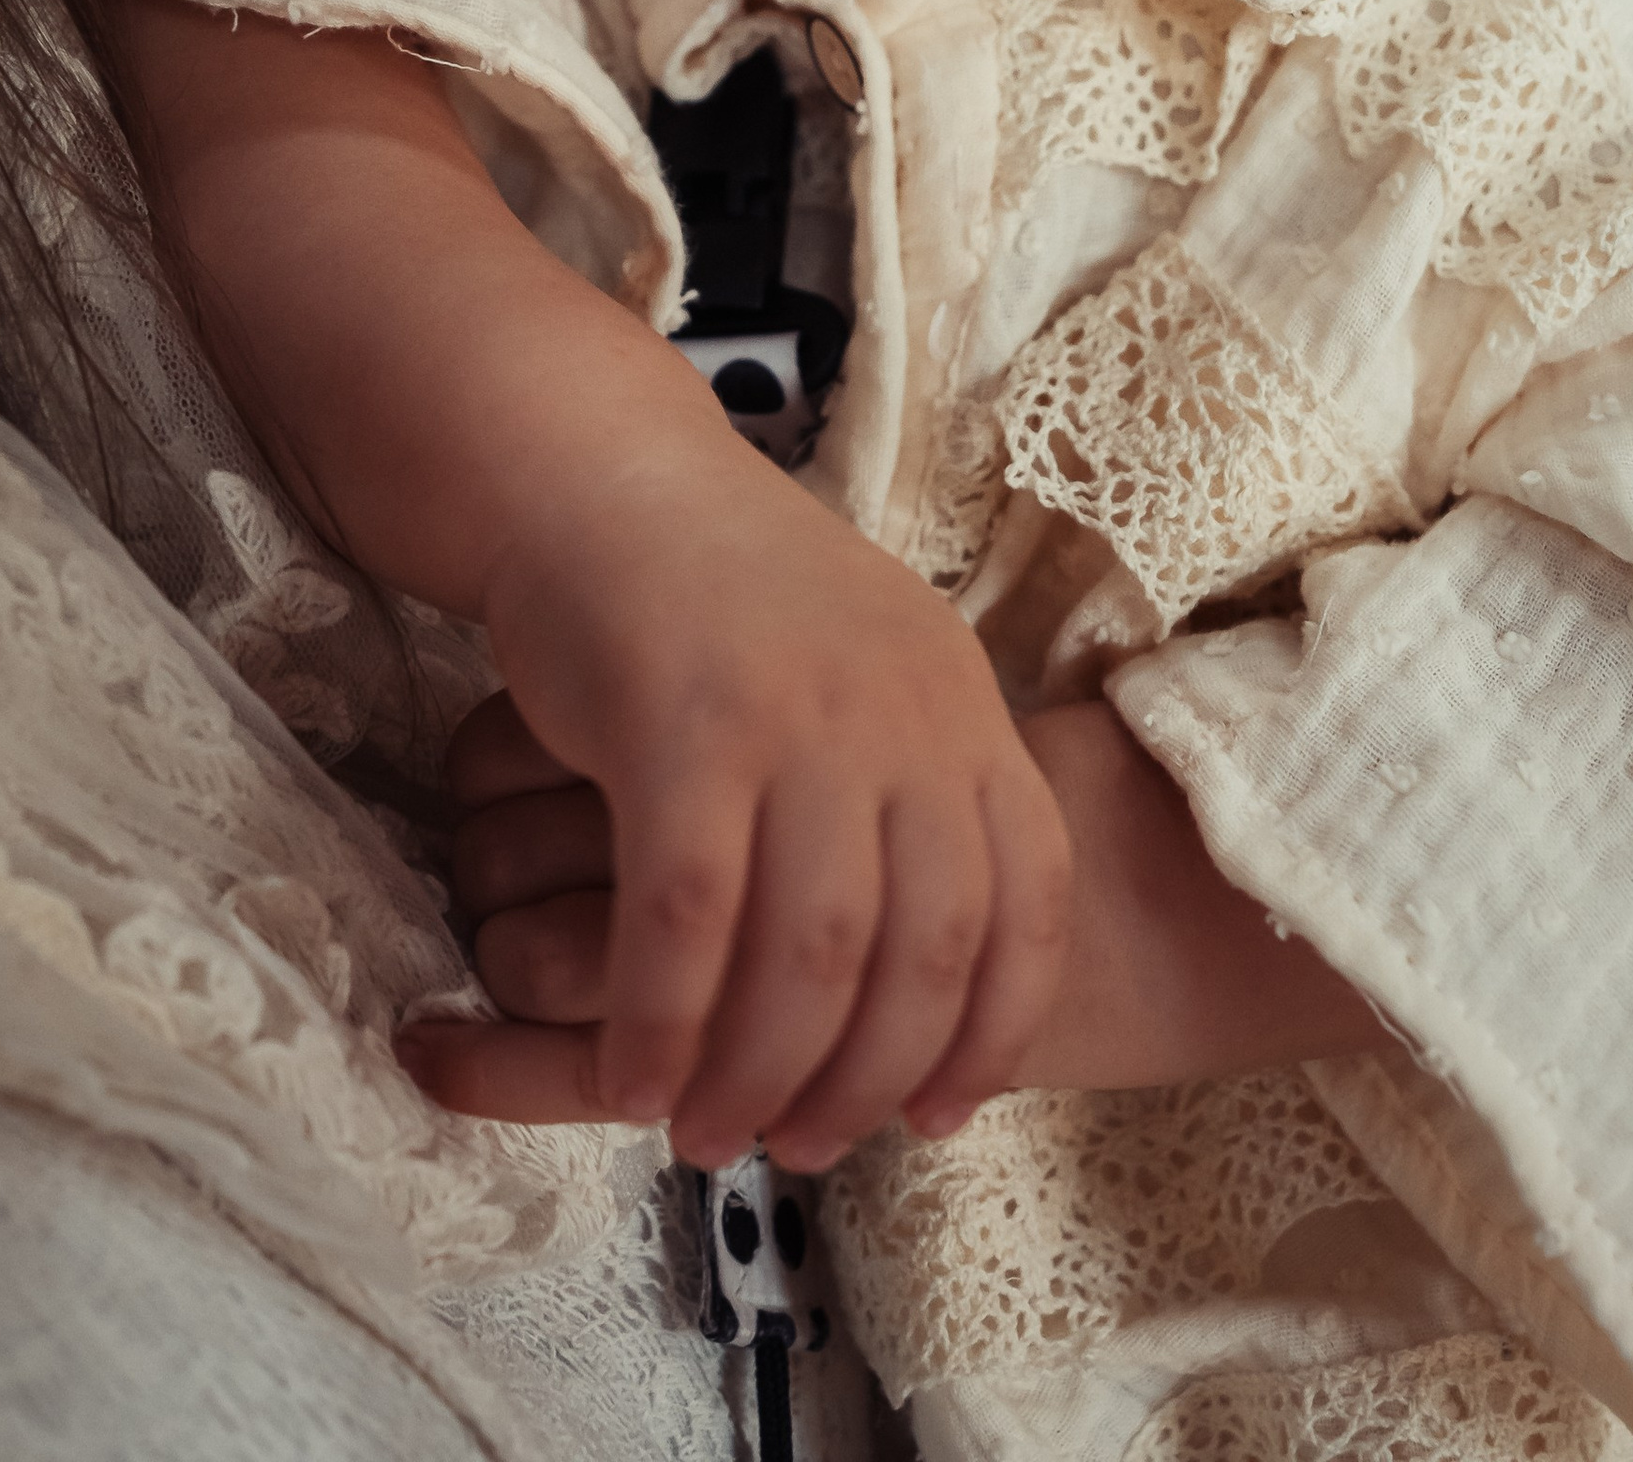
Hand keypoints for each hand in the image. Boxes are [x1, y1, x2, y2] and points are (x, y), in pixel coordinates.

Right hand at [410, 696, 1379, 1132]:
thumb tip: (931, 996)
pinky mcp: (680, 729)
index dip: (993, 1029)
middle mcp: (900, 708)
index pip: (1030, 897)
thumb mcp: (864, 675)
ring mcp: (794, 716)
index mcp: (960, 699)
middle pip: (925, 951)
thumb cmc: (724, 607)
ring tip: (707, 1135)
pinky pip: (684, 922)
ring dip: (760, 1074)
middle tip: (801, 1149)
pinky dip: (661, 1021)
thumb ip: (909, 800)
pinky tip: (632, 1077)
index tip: (935, 1118)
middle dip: (867, 1081)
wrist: (602, 483)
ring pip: (811, 955)